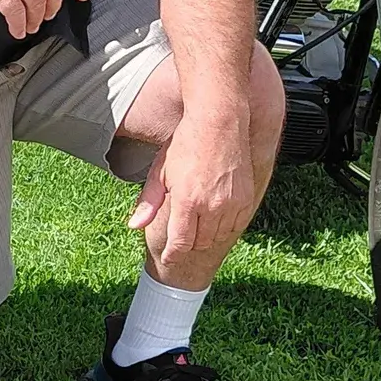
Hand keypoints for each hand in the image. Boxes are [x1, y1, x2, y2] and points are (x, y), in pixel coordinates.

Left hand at [127, 105, 261, 287]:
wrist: (219, 122)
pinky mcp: (246, 199)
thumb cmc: (186, 144)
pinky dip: (223, 227)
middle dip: (187, 243)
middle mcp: (212, 206)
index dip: (173, 254)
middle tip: (180, 236)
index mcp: (187, 201)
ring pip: (217, 237)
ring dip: (205, 236)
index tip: (168, 258)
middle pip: (199, 243)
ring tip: (196, 223)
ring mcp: (231, 204)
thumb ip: (149, 202)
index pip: (180, 242)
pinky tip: (214, 217)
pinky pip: (234, 226)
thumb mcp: (160, 171)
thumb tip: (133, 225)